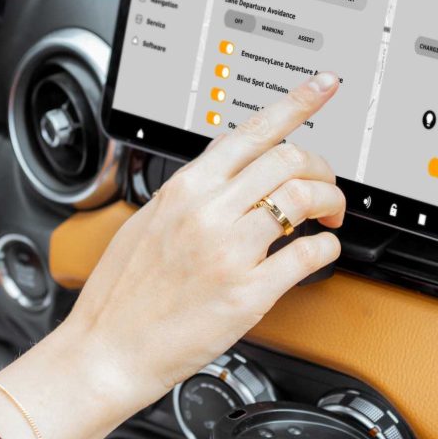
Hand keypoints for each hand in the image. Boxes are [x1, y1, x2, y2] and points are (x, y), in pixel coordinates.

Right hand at [39, 71, 346, 426]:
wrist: (107, 350)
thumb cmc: (122, 296)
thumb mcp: (148, 222)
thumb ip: (189, 192)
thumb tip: (224, 167)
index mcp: (184, 189)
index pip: (252, 130)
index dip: (298, 103)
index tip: (323, 87)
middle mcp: (208, 213)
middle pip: (289, 160)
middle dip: (322, 166)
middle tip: (327, 184)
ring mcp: (230, 252)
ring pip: (304, 199)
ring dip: (330, 202)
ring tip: (329, 216)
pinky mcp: (248, 294)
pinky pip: (307, 255)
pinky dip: (327, 248)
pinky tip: (321, 252)